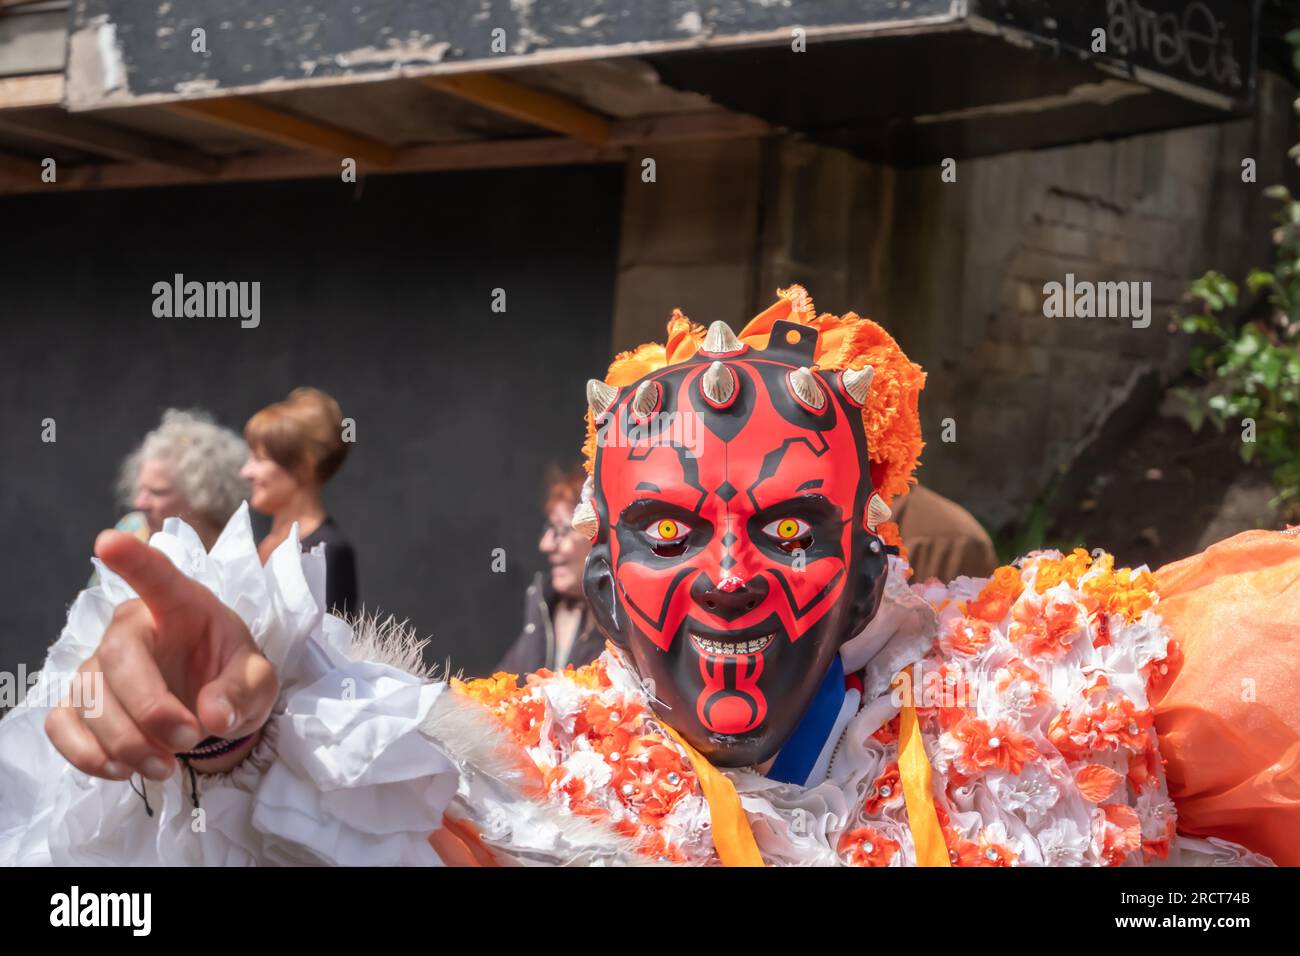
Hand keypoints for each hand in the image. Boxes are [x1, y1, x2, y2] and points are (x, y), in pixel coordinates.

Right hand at [45, 530, 277, 780]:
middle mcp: (132, 628)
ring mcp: (100, 665)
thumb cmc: (233, 676)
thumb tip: (214, 715)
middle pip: (117, 656)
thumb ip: (243, 690)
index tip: (108, 541)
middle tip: (188, 738)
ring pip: (90, 697)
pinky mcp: (82, 703)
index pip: (156, 575)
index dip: (133, 559)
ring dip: (124, 741)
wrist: (214, 710)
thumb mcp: (258, 680)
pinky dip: (85, 753)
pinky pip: (63, 724)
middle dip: (150, 707)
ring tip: (165, 766)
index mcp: (180, 605)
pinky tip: (120, 770)